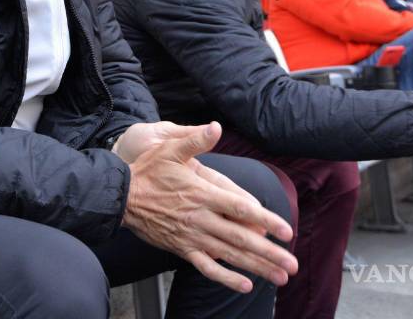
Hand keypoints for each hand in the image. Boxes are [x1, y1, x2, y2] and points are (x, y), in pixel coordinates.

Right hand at [121, 123, 296, 292]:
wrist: (121, 197)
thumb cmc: (147, 171)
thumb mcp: (169, 148)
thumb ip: (195, 140)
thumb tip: (216, 127)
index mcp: (202, 194)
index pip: (241, 209)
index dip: (266, 220)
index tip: (286, 231)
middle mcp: (201, 219)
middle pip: (241, 238)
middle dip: (269, 253)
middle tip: (292, 265)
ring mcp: (192, 237)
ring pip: (229, 256)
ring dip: (256, 268)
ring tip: (279, 277)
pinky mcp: (182, 249)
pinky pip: (207, 268)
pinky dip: (226, 278)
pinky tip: (245, 285)